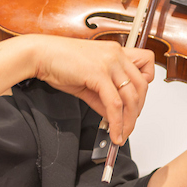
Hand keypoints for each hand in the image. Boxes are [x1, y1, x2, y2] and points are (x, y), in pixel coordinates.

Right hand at [30, 35, 154, 144]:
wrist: (40, 54)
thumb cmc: (60, 62)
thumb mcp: (88, 81)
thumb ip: (103, 98)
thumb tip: (113, 116)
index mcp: (116, 52)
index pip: (147, 65)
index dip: (145, 85)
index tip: (137, 100)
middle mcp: (116, 55)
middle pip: (141, 86)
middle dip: (137, 110)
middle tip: (129, 124)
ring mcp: (109, 63)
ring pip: (131, 97)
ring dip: (128, 121)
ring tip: (122, 133)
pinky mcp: (98, 74)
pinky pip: (114, 103)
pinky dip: (117, 121)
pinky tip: (114, 131)